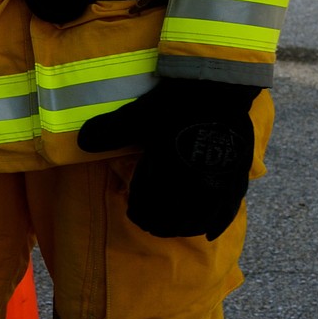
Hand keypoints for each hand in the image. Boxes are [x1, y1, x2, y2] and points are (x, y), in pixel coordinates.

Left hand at [77, 78, 259, 240]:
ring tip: (174, 228)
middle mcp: (193, 184)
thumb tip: (81, 141)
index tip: (134, 213)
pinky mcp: (235, 175)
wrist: (217, 85)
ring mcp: (217, 182)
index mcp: (167, 173)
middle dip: (159, 223)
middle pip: (174, 218)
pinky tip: (209, 233)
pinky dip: (217, 224)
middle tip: (150, 223)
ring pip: (200, 219)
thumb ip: (111, 131)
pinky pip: (229, 209)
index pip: (151, 205)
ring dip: (184, 227)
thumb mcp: (140, 115)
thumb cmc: (176, 101)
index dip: (140, 212)